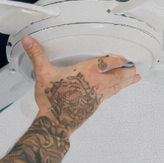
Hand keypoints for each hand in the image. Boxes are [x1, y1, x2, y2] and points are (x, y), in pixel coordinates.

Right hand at [20, 36, 139, 136]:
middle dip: (127, 71)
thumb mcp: (42, 73)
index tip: (125, 57)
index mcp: (87, 72)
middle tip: (135, 68)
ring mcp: (97, 96)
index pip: (107, 62)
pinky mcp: (95, 105)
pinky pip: (110, 95)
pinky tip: (116, 91)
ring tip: (136, 78)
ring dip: (127, 81)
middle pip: (117, 75)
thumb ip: (37, 55)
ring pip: (117, 86)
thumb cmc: (52, 99)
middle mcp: (96, 83)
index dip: (117, 59)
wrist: (56, 122)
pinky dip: (117, 91)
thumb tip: (28, 40)